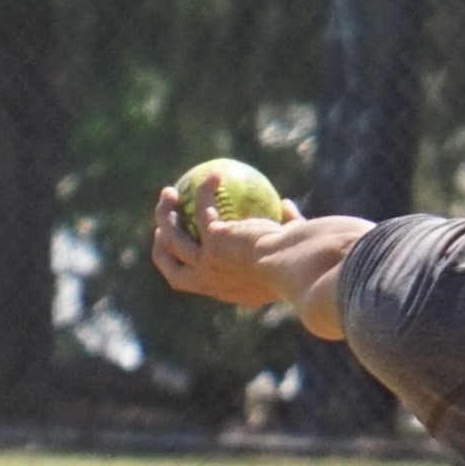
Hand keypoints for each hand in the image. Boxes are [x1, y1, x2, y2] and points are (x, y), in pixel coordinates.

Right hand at [147, 178, 284, 305]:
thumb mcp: (294, 250)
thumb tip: (287, 207)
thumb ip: (288, 229)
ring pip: (174, 238)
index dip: (190, 269)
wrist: (296, 268)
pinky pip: (203, 208)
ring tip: (168, 193)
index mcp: (230, 291)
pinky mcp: (212, 241)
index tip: (193, 252)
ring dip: (165, 215)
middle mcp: (214, 282)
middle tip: (162, 230)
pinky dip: (205, 191)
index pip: (203, 284)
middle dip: (162, 252)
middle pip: (173, 272)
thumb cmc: (302, 265)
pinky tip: (215, 174)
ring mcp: (208, 263)